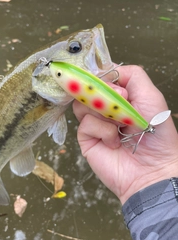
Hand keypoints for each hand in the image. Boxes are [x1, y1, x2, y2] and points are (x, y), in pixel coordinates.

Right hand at [73, 65, 177, 203]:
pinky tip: (114, 141)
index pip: (101, 77)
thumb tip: (108, 70)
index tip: (118, 88)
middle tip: (123, 105)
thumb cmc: (157, 134)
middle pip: (88, 88)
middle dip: (106, 95)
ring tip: (121, 126)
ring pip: (83, 103)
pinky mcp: (86, 137)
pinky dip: (103, 130)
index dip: (104, 78)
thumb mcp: (151, 96)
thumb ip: (133, 75)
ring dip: (105, 112)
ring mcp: (94, 122)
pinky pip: (85, 122)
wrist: (152, 169)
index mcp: (119, 96)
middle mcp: (104, 107)